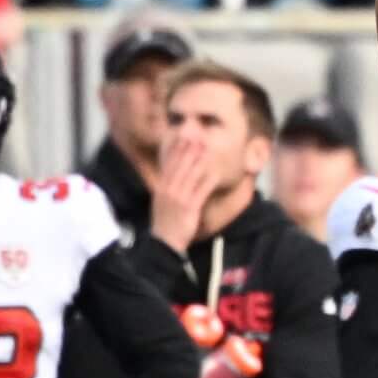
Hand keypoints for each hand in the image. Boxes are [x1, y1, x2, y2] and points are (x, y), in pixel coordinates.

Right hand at [148, 134, 213, 252]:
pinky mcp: (189, 208)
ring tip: (206, 147)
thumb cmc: (166, 222)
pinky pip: (200, 192)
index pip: (168, 164)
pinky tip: (216, 173)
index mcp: (161, 187)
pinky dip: (208, 181)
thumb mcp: (162, 201)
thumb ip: (168, 187)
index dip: (176, 149)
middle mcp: (168, 190)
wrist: (164, 243)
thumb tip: (173, 175)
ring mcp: (178, 199)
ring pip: (189, 176)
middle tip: (196, 134)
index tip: (182, 135)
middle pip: (179, 166)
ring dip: (198, 160)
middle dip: (187, 149)